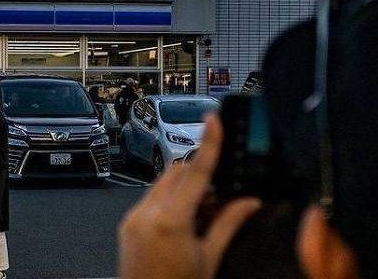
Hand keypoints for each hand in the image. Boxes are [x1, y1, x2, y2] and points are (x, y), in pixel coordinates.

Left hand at [118, 114, 262, 278]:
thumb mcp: (209, 258)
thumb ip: (229, 224)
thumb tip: (250, 202)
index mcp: (171, 221)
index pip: (196, 172)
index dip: (208, 143)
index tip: (212, 119)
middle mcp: (147, 214)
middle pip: (178, 173)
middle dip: (200, 177)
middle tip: (219, 199)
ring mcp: (133, 219)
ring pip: (163, 184)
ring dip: (184, 189)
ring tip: (201, 218)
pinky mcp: (127, 225)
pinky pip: (150, 199)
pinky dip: (169, 202)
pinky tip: (183, 224)